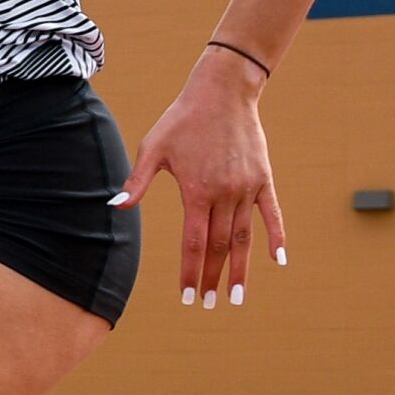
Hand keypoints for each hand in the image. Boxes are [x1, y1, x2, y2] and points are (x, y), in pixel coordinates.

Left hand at [111, 50, 286, 305]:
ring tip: (237, 296)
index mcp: (197, 192)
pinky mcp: (263, 178)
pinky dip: (277, 238)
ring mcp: (247, 188)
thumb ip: (137, 182)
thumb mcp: (154, 147)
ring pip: (244, 237)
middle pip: (218, 246)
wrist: (222, 91)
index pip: (193, 243)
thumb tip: (114, 207)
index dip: (190, 272)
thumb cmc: (183, 119)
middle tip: (207, 303)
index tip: (187, 296)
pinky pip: (272, 214)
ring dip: (241, 269)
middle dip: (211, 277)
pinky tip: (279, 261)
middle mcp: (225, 194)